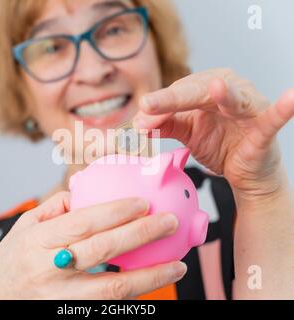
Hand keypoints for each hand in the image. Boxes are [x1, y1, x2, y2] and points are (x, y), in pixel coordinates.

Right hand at [0, 192, 184, 299]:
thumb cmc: (10, 262)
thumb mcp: (23, 228)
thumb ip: (54, 207)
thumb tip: (84, 190)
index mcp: (38, 241)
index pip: (83, 222)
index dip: (116, 211)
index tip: (143, 202)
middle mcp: (49, 269)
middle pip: (103, 250)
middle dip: (141, 234)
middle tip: (169, 221)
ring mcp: (62, 297)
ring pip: (113, 288)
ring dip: (150, 275)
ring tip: (178, 264)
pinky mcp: (73, 313)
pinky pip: (109, 305)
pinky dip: (136, 295)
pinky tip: (154, 283)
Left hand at [133, 68, 293, 198]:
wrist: (241, 172)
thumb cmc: (217, 144)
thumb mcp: (186, 133)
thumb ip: (165, 125)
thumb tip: (139, 122)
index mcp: (206, 90)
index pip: (179, 93)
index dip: (158, 106)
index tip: (138, 120)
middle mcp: (228, 91)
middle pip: (199, 91)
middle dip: (173, 98)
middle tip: (148, 105)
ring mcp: (249, 109)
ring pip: (234, 99)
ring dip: (226, 94)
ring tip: (217, 88)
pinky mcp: (264, 129)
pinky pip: (272, 119)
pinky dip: (282, 109)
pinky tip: (291, 98)